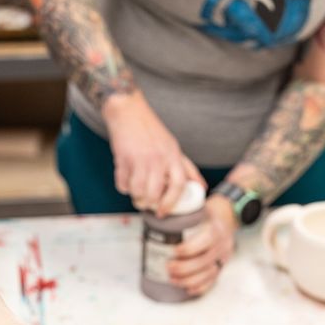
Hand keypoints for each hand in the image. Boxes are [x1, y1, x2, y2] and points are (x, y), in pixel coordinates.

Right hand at [103, 91, 202, 216]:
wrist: (128, 112)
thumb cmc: (152, 131)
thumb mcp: (173, 147)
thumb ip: (187, 168)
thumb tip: (201, 186)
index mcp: (173, 156)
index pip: (179, 185)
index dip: (171, 202)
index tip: (164, 212)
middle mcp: (158, 159)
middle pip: (155, 193)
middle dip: (149, 203)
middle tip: (146, 203)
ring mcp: (140, 159)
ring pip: (137, 191)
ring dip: (135, 197)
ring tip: (135, 193)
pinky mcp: (123, 159)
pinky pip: (122, 183)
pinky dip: (123, 186)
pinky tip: (126, 180)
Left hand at [168, 194, 237, 296]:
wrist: (225, 219)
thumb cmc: (204, 216)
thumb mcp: (196, 210)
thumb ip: (179, 217)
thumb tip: (152, 222)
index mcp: (215, 228)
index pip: (206, 239)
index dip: (190, 248)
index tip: (174, 251)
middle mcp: (221, 244)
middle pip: (205, 261)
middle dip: (185, 268)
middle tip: (168, 267)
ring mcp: (223, 257)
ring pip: (209, 273)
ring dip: (189, 280)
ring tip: (173, 279)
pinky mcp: (222, 266)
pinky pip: (213, 281)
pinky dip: (200, 287)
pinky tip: (188, 289)